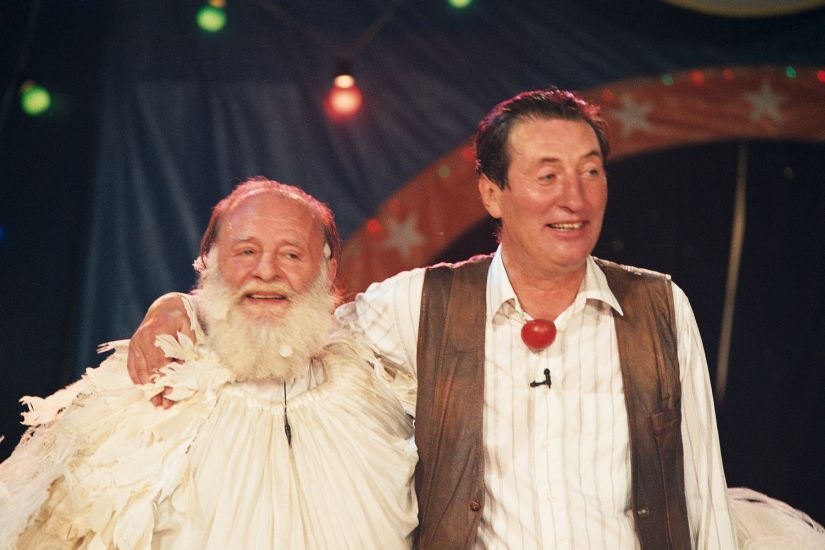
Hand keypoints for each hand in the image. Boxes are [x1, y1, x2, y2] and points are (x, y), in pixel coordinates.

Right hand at [127, 293, 194, 407]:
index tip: (170, 393)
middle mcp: (141, 340)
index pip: (159, 364)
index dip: (165, 380)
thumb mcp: (189, 329)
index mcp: (155, 334)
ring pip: (138, 372)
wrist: (166, 307)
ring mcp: (134, 345)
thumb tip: (183, 369)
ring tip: (156, 401)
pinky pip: (132, 368)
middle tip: (164, 404)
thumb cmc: (182, 318)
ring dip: (147, 388)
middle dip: (156, 389)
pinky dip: (138, 380)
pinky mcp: (132, 348)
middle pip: (148, 372)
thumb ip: (186, 348)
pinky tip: (146, 389)